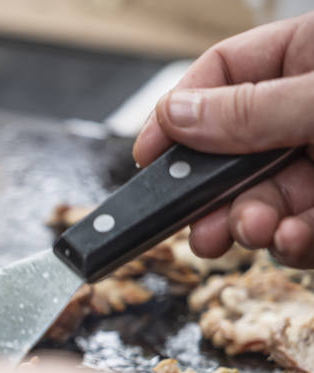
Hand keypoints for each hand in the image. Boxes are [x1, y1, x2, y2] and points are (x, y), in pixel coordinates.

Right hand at [134, 14, 313, 265]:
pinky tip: (295, 240)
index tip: (147, 156)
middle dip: (213, 196)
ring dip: (252, 225)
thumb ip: (252, 109)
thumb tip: (176, 115)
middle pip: (231, 154)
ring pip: (263, 200)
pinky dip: (293, 245)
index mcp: (307, 56)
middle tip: (197, 225)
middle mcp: (308, 109)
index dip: (177, 116)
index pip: (221, 75)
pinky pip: (300, 231)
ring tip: (259, 232)